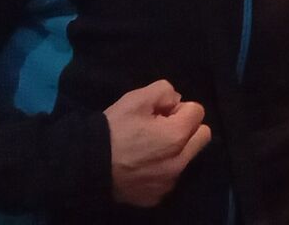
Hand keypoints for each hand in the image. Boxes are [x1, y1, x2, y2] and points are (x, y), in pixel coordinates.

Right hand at [104, 80, 211, 207]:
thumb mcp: (135, 99)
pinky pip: (170, 178)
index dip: (179, 108)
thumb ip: (164, 91)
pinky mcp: (156, 196)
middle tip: (161, 128)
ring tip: (149, 148)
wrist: (86, 165)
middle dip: (186, 128)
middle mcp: (179, 162)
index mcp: (177, 136)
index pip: (198, 111)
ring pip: (187, 158)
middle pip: (202, 136)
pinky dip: (161, 170)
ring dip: (176, 150)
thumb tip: (177, 101)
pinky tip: (141, 166)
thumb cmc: (112, 130)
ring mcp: (168, 182)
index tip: (161, 113)